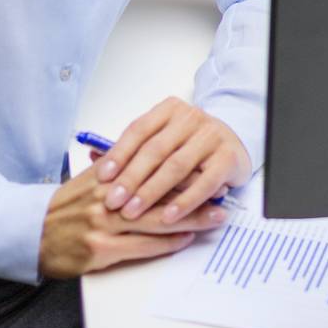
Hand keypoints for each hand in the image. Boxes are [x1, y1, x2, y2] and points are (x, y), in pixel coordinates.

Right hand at [38, 162, 226, 279]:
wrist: (30, 233)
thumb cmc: (62, 208)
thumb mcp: (89, 180)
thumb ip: (118, 169)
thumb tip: (150, 159)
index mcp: (108, 176)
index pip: (154, 167)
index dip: (184, 168)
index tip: (208, 166)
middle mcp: (108, 197)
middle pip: (161, 193)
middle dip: (196, 193)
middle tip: (223, 192)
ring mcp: (104, 224)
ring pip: (157, 220)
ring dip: (190, 218)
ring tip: (215, 216)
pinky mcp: (100, 249)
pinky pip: (141, 246)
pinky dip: (166, 243)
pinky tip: (185, 238)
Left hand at [95, 96, 250, 227]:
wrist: (235, 143)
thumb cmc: (190, 145)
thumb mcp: (163, 138)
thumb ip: (132, 148)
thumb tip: (92, 157)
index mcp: (170, 110)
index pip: (139, 129)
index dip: (119, 153)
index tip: (102, 176)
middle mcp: (191, 118)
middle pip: (155, 149)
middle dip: (131, 178)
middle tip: (112, 201)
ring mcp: (212, 136)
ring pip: (176, 166)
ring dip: (152, 192)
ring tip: (133, 211)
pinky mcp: (228, 157)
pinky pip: (204, 182)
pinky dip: (185, 202)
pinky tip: (168, 217)